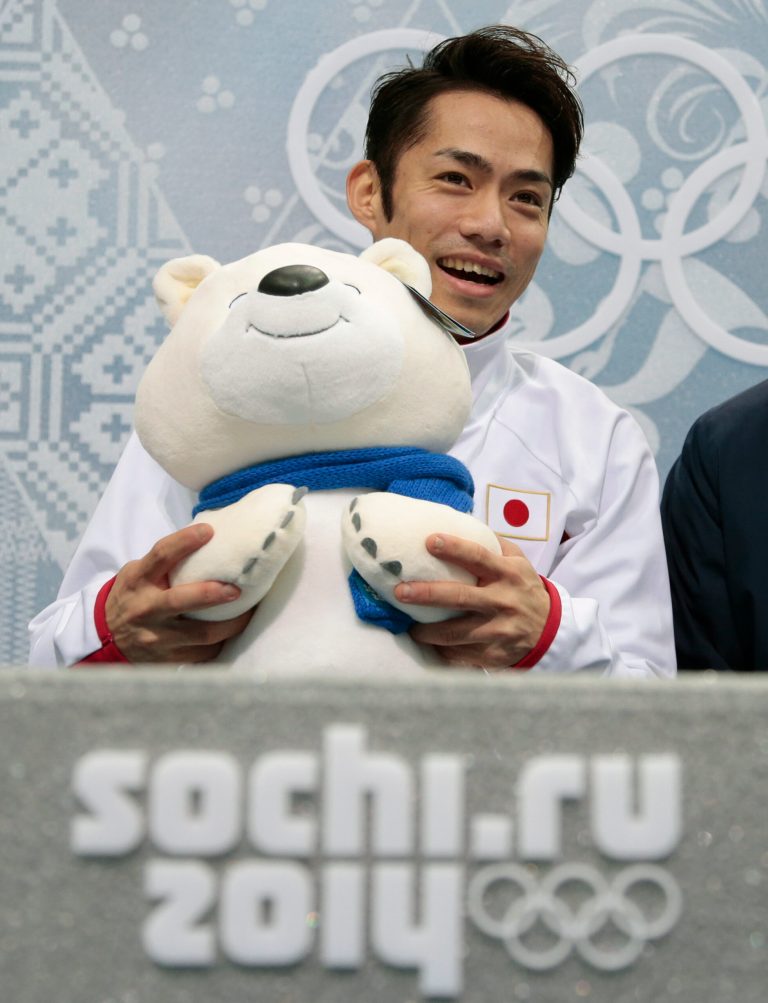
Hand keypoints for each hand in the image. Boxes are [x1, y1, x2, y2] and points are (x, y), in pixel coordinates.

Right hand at [105, 524, 254, 662]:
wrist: (106, 637)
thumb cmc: (133, 596)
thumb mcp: (138, 573)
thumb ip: (165, 562)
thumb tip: (210, 538)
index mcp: (138, 580)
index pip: (161, 556)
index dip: (184, 541)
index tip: (208, 531)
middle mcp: (145, 609)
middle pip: (179, 601)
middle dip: (211, 594)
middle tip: (236, 589)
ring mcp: (155, 638)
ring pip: (200, 635)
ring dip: (230, 625)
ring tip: (248, 613)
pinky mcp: (167, 660)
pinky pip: (202, 654)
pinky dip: (220, 643)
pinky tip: (230, 633)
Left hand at [394, 534, 549, 668]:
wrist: (551, 630)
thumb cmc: (524, 588)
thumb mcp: (518, 562)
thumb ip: (493, 544)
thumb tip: (459, 521)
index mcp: (508, 574)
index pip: (479, 558)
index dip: (454, 548)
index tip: (429, 541)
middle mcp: (504, 601)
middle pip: (460, 597)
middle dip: (427, 594)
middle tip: (401, 591)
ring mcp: (499, 631)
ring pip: (455, 633)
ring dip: (427, 632)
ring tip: (409, 628)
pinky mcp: (494, 654)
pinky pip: (461, 655)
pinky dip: (442, 651)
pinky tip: (429, 646)